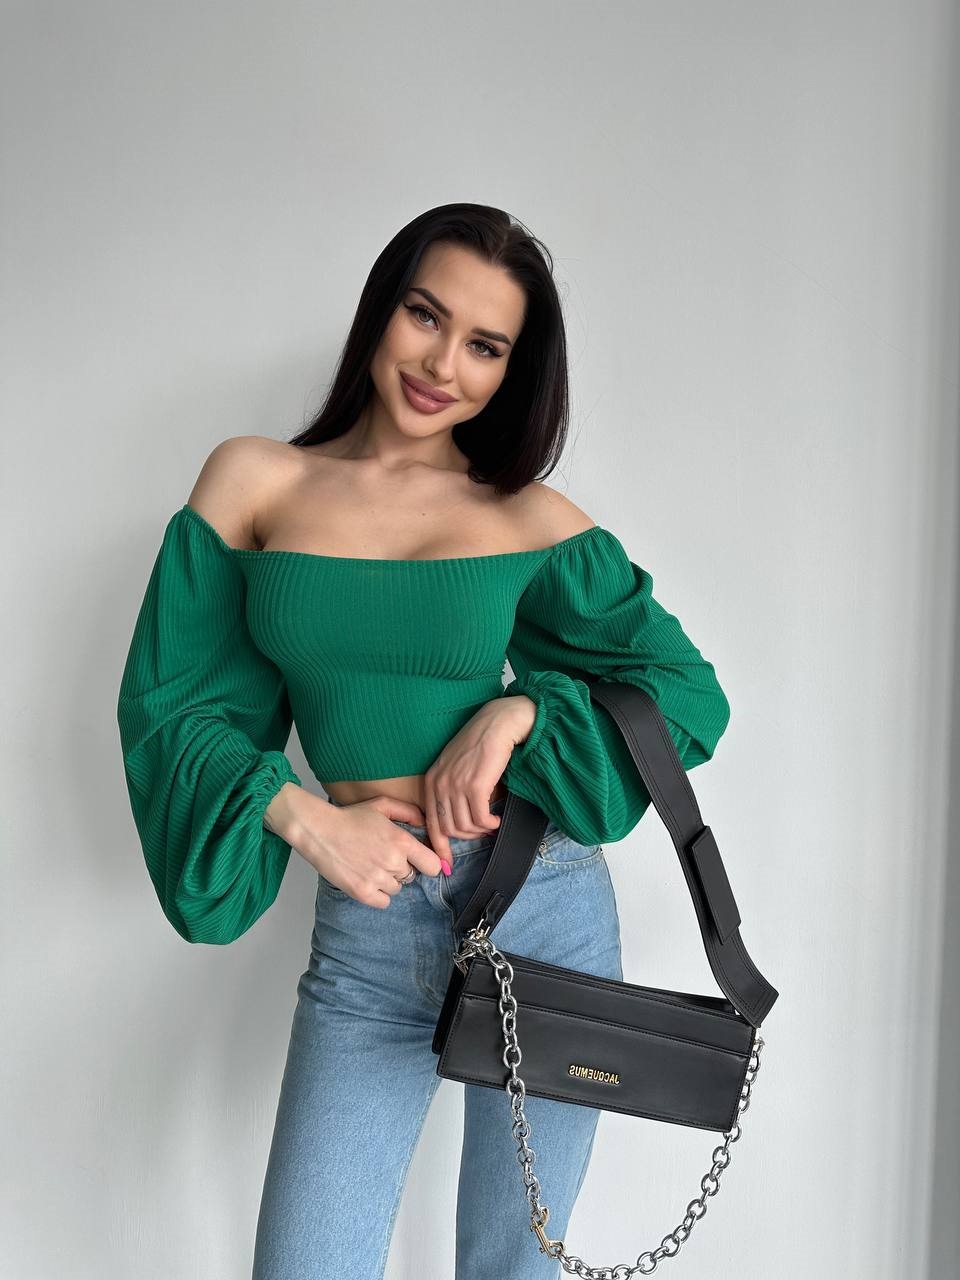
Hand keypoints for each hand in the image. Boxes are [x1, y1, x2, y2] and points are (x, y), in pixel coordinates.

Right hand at [266, 786, 446, 908]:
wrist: (319, 830)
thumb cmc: (351, 816)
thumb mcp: (382, 805)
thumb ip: (409, 812)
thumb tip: (425, 824)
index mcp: (402, 841)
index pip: (434, 865)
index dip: (429, 863)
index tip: (421, 862)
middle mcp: (393, 862)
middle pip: (412, 876)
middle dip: (402, 868)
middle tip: (382, 856)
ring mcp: (378, 879)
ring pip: (397, 888)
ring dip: (388, 880)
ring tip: (371, 865)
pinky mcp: (362, 893)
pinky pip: (384, 902)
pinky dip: (378, 894)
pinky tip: (367, 879)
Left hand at [422, 695, 536, 868]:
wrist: (496, 724)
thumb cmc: (479, 744)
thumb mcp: (455, 767)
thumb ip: (450, 790)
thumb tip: (458, 821)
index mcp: (432, 781)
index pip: (431, 823)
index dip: (439, 847)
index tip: (446, 863)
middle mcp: (440, 784)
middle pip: (449, 828)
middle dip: (466, 838)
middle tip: (482, 834)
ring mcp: (456, 785)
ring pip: (466, 826)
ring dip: (481, 831)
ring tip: (491, 824)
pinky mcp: (475, 786)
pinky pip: (481, 819)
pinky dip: (490, 824)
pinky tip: (497, 820)